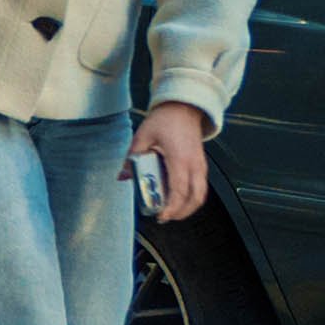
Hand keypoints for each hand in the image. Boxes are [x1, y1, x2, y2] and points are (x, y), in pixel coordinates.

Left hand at [125, 100, 210, 221]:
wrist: (183, 107)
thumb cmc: (166, 120)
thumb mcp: (142, 137)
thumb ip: (132, 158)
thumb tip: (123, 176)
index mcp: (179, 159)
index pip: (179, 190)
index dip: (171, 207)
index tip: (161, 215)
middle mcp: (194, 164)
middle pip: (195, 198)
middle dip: (181, 212)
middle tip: (165, 217)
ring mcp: (200, 164)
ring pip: (201, 194)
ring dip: (188, 207)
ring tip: (172, 211)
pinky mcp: (201, 163)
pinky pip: (201, 186)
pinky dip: (192, 197)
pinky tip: (178, 198)